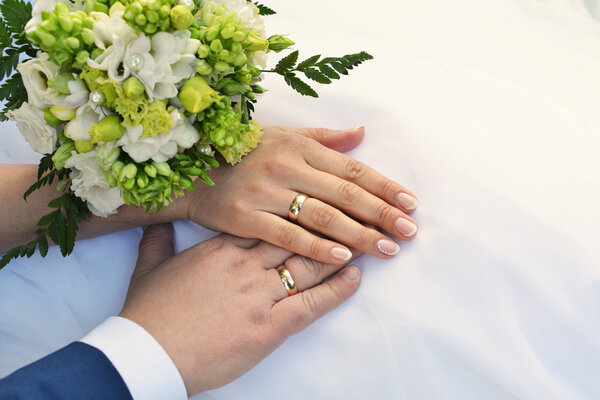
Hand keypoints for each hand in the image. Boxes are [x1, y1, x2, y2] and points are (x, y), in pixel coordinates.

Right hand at [120, 224, 361, 396]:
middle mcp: (246, 263)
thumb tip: (155, 221)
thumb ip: (157, 239)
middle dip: (330, 222)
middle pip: (298, 235)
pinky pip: (312, 302)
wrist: (147, 352)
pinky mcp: (269, 325)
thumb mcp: (150, 267)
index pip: (272, 220)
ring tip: (367, 238)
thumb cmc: (149, 312)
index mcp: (221, 246)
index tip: (320, 197)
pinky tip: (355, 275)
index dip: (299, 209)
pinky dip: (337, 289)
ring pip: (309, 263)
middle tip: (358, 210)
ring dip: (342, 250)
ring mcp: (259, 293)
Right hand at [182, 126, 417, 265]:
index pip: (352, 167)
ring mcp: (265, 192)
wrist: (192, 173)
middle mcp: (286, 166)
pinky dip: (317, 247)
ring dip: (360, 234)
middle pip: (344, 193)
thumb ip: (324, 137)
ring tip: (388, 248)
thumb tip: (362, 132)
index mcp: (299, 145)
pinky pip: (288, 235)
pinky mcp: (246, 217)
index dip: (384, 186)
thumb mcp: (282, 136)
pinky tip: (343, 257)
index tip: (410, 202)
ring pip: (322, 215)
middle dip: (382, 213)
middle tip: (410, 231)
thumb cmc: (242, 153)